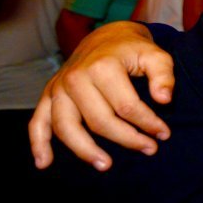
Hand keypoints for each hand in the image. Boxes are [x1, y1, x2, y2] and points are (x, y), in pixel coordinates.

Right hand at [28, 21, 174, 170]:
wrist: (106, 37)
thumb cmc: (133, 50)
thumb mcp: (156, 55)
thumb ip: (164, 76)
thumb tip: (164, 100)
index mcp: (103, 67)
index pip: (127, 106)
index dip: (148, 123)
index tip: (164, 134)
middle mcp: (76, 78)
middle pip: (99, 121)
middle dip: (127, 139)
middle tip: (149, 149)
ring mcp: (59, 87)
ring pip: (67, 127)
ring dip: (85, 150)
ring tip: (105, 165)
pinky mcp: (49, 95)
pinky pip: (38, 122)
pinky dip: (38, 144)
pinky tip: (44, 163)